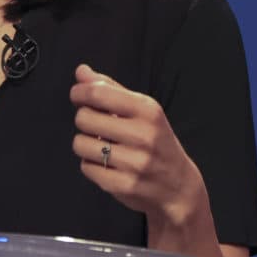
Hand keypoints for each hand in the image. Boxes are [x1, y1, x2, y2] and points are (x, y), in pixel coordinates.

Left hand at [69, 64, 213, 246]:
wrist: (179, 186)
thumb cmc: (154, 139)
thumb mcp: (140, 109)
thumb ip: (109, 88)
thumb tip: (81, 71)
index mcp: (147, 110)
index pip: (97, 93)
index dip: (79, 93)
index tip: (78, 96)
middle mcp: (143, 135)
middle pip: (84, 118)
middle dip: (85, 120)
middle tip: (97, 126)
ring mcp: (135, 162)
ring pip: (80, 144)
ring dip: (85, 144)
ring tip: (102, 146)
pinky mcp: (124, 185)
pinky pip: (86, 168)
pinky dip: (91, 165)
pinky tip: (108, 164)